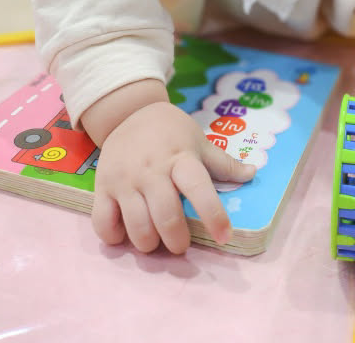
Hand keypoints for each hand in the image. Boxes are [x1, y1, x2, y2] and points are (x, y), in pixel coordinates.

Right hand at [90, 101, 255, 253]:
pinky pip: (103, 223)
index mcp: (180, 157)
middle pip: (166, 216)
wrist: (129, 111)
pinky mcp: (102, 186)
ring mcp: (124, 179)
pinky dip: (114, 237)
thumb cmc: (170, 131)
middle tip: (180, 244)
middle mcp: (152, 169)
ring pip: (136, 226)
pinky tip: (125, 234)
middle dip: (177, 240)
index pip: (198, 188)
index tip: (224, 236)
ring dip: (149, 243)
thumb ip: (223, 163)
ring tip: (155, 242)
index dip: (213, 214)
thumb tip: (252, 174)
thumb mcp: (198, 141)